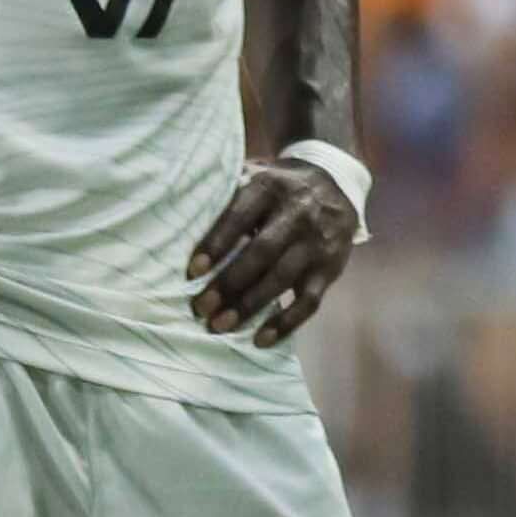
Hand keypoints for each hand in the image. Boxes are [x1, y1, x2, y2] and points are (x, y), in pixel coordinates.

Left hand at [188, 156, 360, 348]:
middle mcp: (298, 213)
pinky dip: (286, 324)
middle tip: (201, 308)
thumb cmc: (278, 189)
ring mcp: (318, 243)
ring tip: (220, 326)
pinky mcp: (331, 269)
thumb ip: (226, 192)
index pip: (240, 216)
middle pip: (262, 252)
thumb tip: (178, 216)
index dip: (216, 244)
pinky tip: (261, 340)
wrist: (337, 186)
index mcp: (271, 186)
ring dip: (249, 306)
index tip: (192, 271)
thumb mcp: (256, 176)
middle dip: (229, 283)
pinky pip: (309, 302)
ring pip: (282, 279)